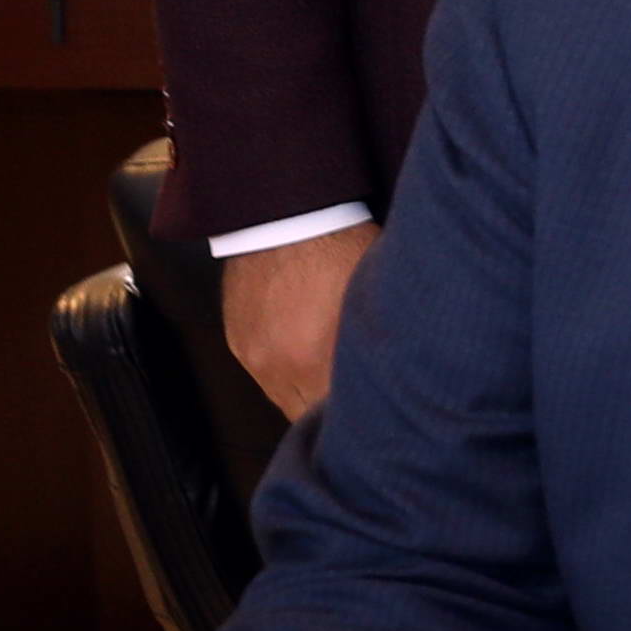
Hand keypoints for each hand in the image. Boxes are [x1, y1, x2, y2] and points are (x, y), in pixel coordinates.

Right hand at [220, 224, 377, 418]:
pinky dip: (285, 371)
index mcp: (318, 360)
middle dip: (333, 413)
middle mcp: (279, 367)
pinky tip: (305, 352)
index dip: (362, 417)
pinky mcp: (237, 342)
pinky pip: (264, 374)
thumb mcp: (372, 300)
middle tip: (360, 404)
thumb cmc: (342, 248)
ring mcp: (253, 356)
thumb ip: (375, 351)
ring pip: (285, 399)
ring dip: (307, 395)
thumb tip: (393, 382)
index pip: (338, 415)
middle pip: (308, 416)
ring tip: (332, 379)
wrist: (285, 214)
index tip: (381, 415)